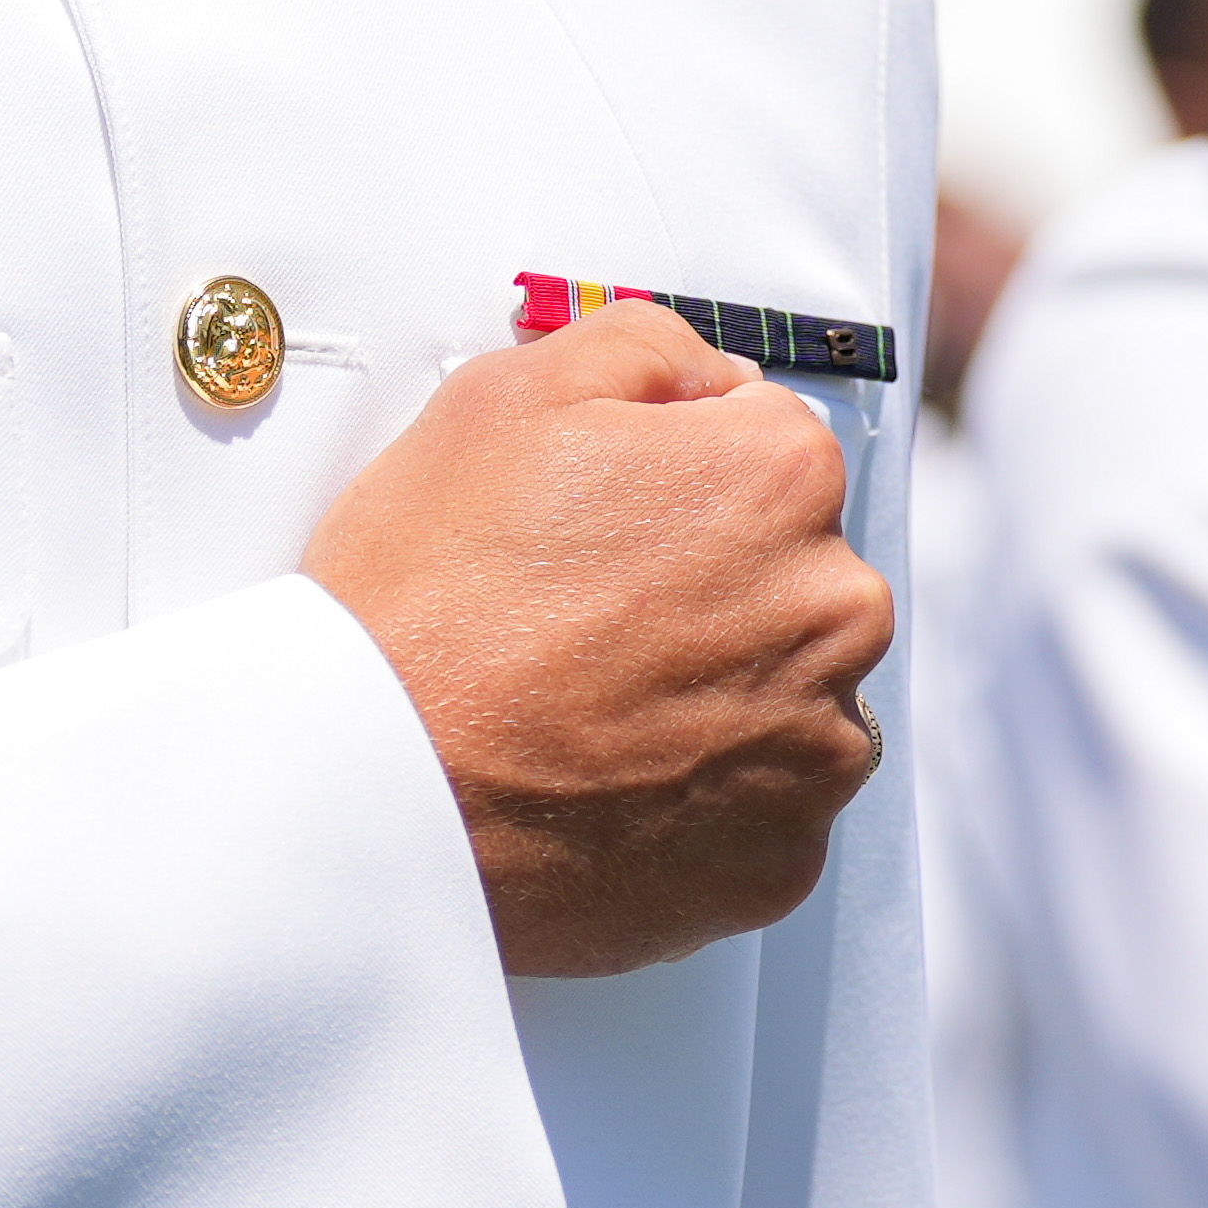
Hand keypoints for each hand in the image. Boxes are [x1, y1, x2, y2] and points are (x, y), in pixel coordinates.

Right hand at [306, 300, 895, 977]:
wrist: (374, 790)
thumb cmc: (426, 597)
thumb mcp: (503, 396)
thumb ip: (644, 347)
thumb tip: (717, 380)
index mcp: (782, 479)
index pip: (766, 442)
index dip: (669, 473)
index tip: (597, 519)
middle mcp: (833, 610)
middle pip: (791, 570)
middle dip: (707, 583)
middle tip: (577, 614)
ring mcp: (816, 746)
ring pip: (785, 694)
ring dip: (712, 692)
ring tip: (582, 704)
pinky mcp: (781, 860)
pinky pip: (762, 809)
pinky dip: (699, 798)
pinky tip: (603, 780)